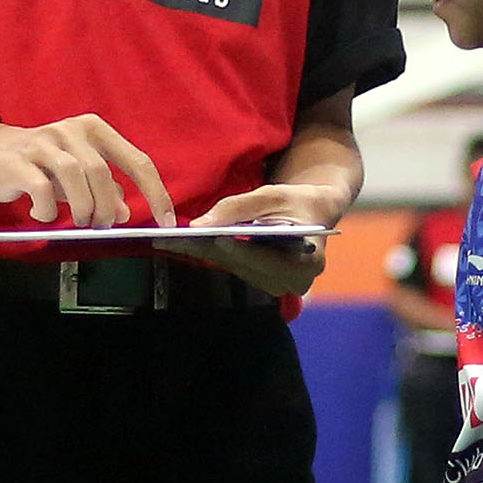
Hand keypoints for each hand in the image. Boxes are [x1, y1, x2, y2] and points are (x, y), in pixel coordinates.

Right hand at [0, 113, 173, 228]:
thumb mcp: (80, 173)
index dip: (155, 193)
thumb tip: (125, 213)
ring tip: (78, 220)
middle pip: (102, 172)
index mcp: (94, 130)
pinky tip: (43, 214)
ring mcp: (44, 143)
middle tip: (100, 225)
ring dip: (82, 208)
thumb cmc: (42, 163)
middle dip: (106, 207)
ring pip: (75, 177)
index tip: (167, 220)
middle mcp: (71, 131)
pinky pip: (42, 190)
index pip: (137, 160)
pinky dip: (48, 211)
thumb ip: (106, 190)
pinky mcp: (19, 161)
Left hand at [163, 180, 345, 295]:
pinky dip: (209, 252)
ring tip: (169, 240)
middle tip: (173, 240)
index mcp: (308, 263)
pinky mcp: (261, 282)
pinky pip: (231, 266)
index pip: (268, 260)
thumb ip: (237, 208)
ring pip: (233, 267)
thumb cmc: (297, 201)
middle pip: (244, 266)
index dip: (242, 250)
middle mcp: (293, 283)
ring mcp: (276, 286)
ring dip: (202, 252)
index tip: (217, 240)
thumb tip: (199, 225)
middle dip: (209, 250)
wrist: (312, 214)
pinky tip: (183, 243)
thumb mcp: (273, 196)